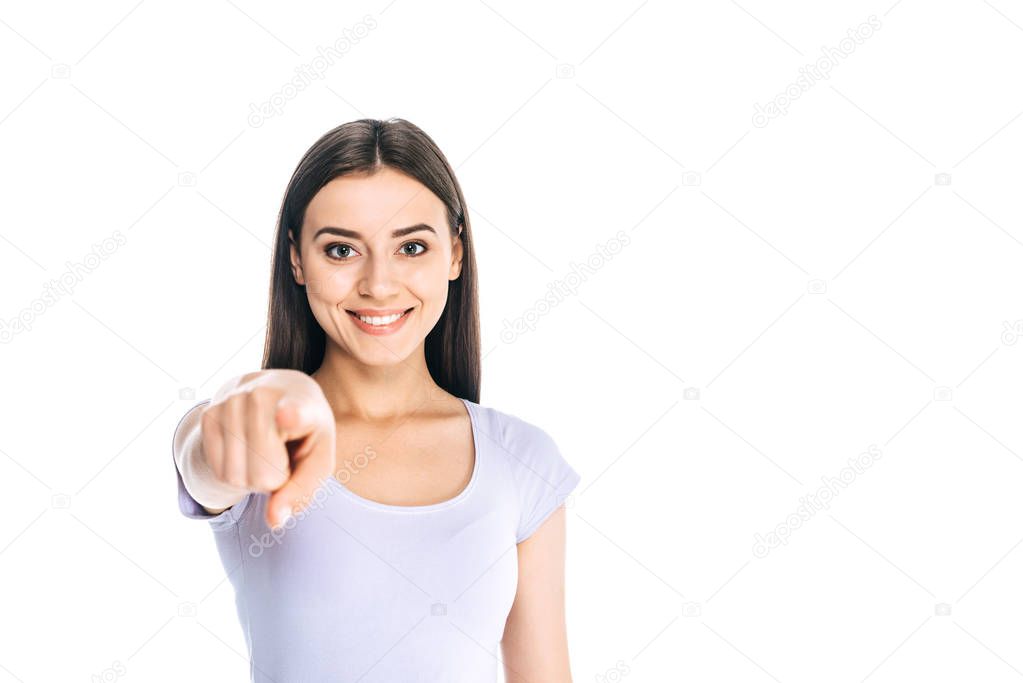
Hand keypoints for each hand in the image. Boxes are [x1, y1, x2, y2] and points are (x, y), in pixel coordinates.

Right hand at [200, 371, 335, 528]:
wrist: (278, 391)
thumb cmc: (305, 433)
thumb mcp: (318, 458)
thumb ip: (302, 489)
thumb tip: (274, 521)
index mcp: (303, 404)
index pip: (294, 412)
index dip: (290, 416)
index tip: (287, 415)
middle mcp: (263, 397)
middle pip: (262, 473)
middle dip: (275, 479)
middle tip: (283, 456)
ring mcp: (231, 403)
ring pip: (236, 476)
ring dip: (252, 479)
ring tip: (265, 451)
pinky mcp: (208, 414)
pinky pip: (218, 471)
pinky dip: (234, 473)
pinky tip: (246, 450)